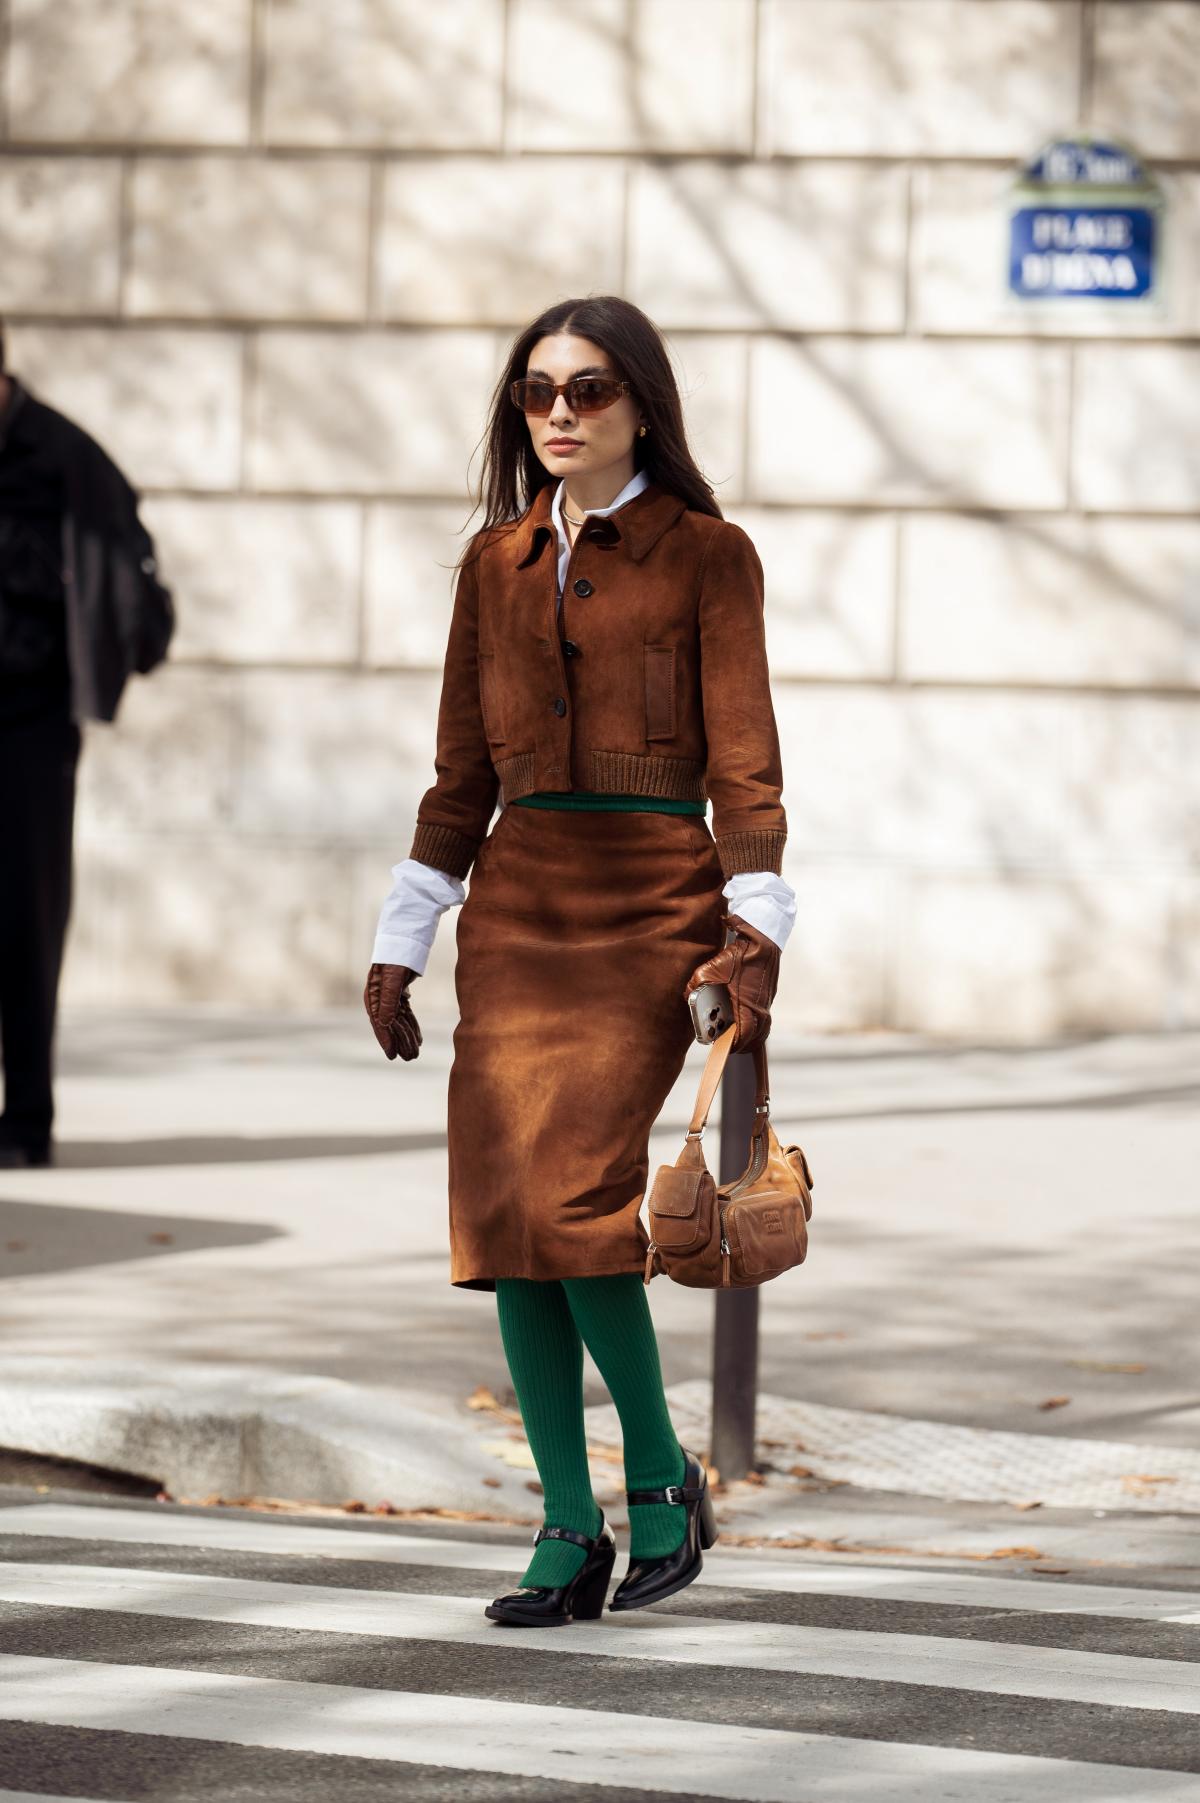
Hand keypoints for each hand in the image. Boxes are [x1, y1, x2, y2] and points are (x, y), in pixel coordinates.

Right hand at [363, 963, 421, 1061]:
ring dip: (408, 1037)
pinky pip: (406, 1015)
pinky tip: (418, 1039)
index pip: (380, 1024)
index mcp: (374, 997)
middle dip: (401, 1042)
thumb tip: (385, 1023)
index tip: (392, 1056)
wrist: (403, 942)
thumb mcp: (392, 980)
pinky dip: (412, 1026)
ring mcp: (389, 998)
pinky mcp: (399, 995)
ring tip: (416, 1052)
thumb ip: (388, 1001)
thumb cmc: (395, 959)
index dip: (386, 1040)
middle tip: (411, 1058)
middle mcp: (380, 1000)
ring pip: (399, 1022)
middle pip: (391, 1026)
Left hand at [685, 912, 779, 1052]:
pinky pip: (764, 1023)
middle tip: (725, 1045)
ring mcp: (766, 1005)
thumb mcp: (712, 967)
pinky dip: (755, 1029)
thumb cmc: (739, 955)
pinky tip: (744, 1026)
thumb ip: (697, 983)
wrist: (763, 942)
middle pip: (754, 1039)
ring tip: (733, 1039)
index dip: (732, 1045)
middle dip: (739, 1045)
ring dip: (748, 1038)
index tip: (722, 1047)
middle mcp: (761, 1009)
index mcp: (748, 1005)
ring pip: (761, 1032)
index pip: (743, 1036)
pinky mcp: (768, 1000)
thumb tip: (687, 995)